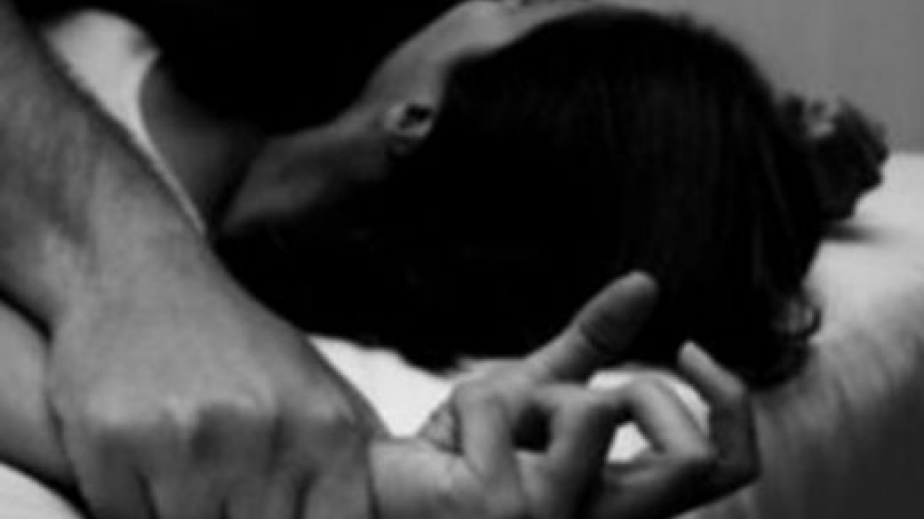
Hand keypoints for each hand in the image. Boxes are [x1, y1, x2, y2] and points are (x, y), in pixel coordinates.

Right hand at [47, 260, 383, 518]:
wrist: (144, 278)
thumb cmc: (239, 347)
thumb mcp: (322, 391)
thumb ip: (360, 463)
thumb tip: (388, 515)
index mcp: (326, 428)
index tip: (280, 507)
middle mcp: (262, 431)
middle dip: (239, 518)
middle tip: (228, 486)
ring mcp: (188, 438)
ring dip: (182, 514)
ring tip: (186, 470)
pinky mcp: (112, 440)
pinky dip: (130, 507)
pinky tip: (140, 464)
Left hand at [372, 273, 756, 518]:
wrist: (380, 495)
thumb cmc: (460, 454)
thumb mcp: (532, 390)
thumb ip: (592, 344)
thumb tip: (646, 282)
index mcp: (622, 500)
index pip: (727, 467)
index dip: (730, 404)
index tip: (686, 348)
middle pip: (695, 460)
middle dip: (648, 392)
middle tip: (596, 390)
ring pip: (594, 409)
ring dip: (539, 391)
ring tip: (495, 423)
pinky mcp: (501, 508)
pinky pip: (503, 404)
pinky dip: (477, 401)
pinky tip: (450, 442)